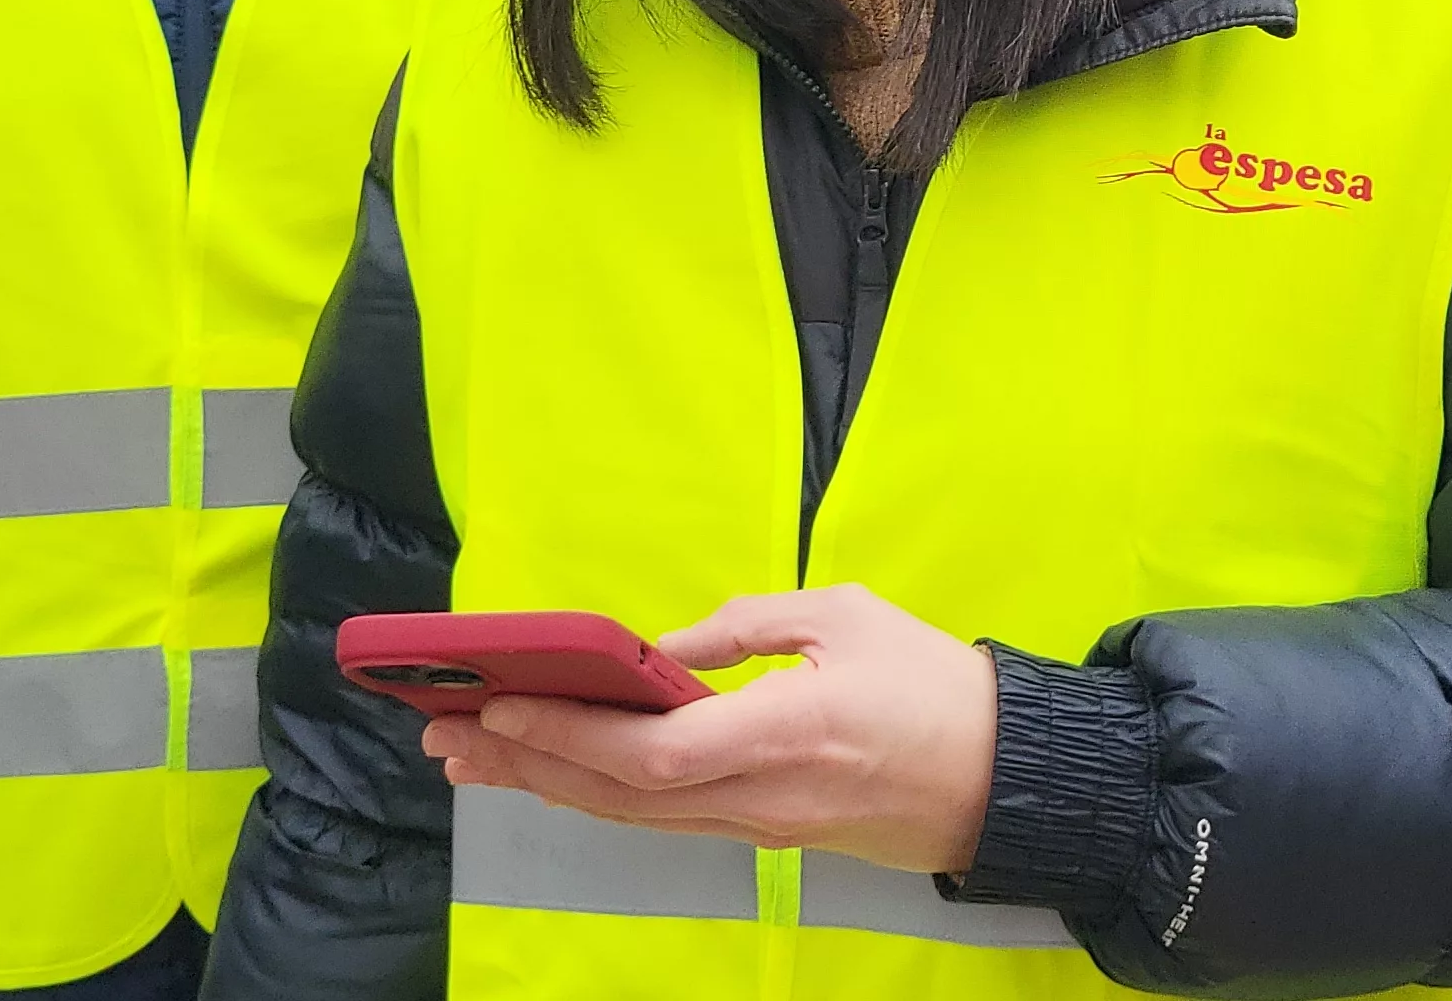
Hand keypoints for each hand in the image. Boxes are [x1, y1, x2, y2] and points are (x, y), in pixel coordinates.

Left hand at [422, 584, 996, 875]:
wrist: (1004, 779)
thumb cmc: (934, 686)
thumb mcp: (845, 616)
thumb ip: (745, 628)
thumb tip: (663, 651)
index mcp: (783, 732)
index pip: (650, 752)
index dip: (567, 733)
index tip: (499, 702)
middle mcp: (759, 797)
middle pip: (619, 795)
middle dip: (525, 763)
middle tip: (447, 736)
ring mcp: (762, 827)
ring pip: (634, 815)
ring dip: (549, 785)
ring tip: (478, 758)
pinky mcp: (768, 835)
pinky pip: (665, 819)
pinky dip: (601, 795)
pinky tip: (559, 776)